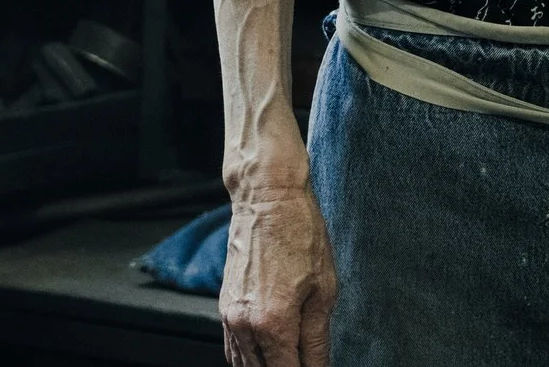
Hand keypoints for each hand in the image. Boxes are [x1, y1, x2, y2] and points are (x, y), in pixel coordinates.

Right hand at [220, 186, 337, 366]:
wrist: (267, 199)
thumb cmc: (300, 236)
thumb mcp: (323, 290)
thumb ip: (318, 339)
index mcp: (273, 324)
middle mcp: (244, 325)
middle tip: (307, 363)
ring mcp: (230, 316)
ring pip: (244, 366)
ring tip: (291, 357)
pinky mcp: (224, 306)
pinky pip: (233, 348)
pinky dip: (250, 358)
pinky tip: (270, 353)